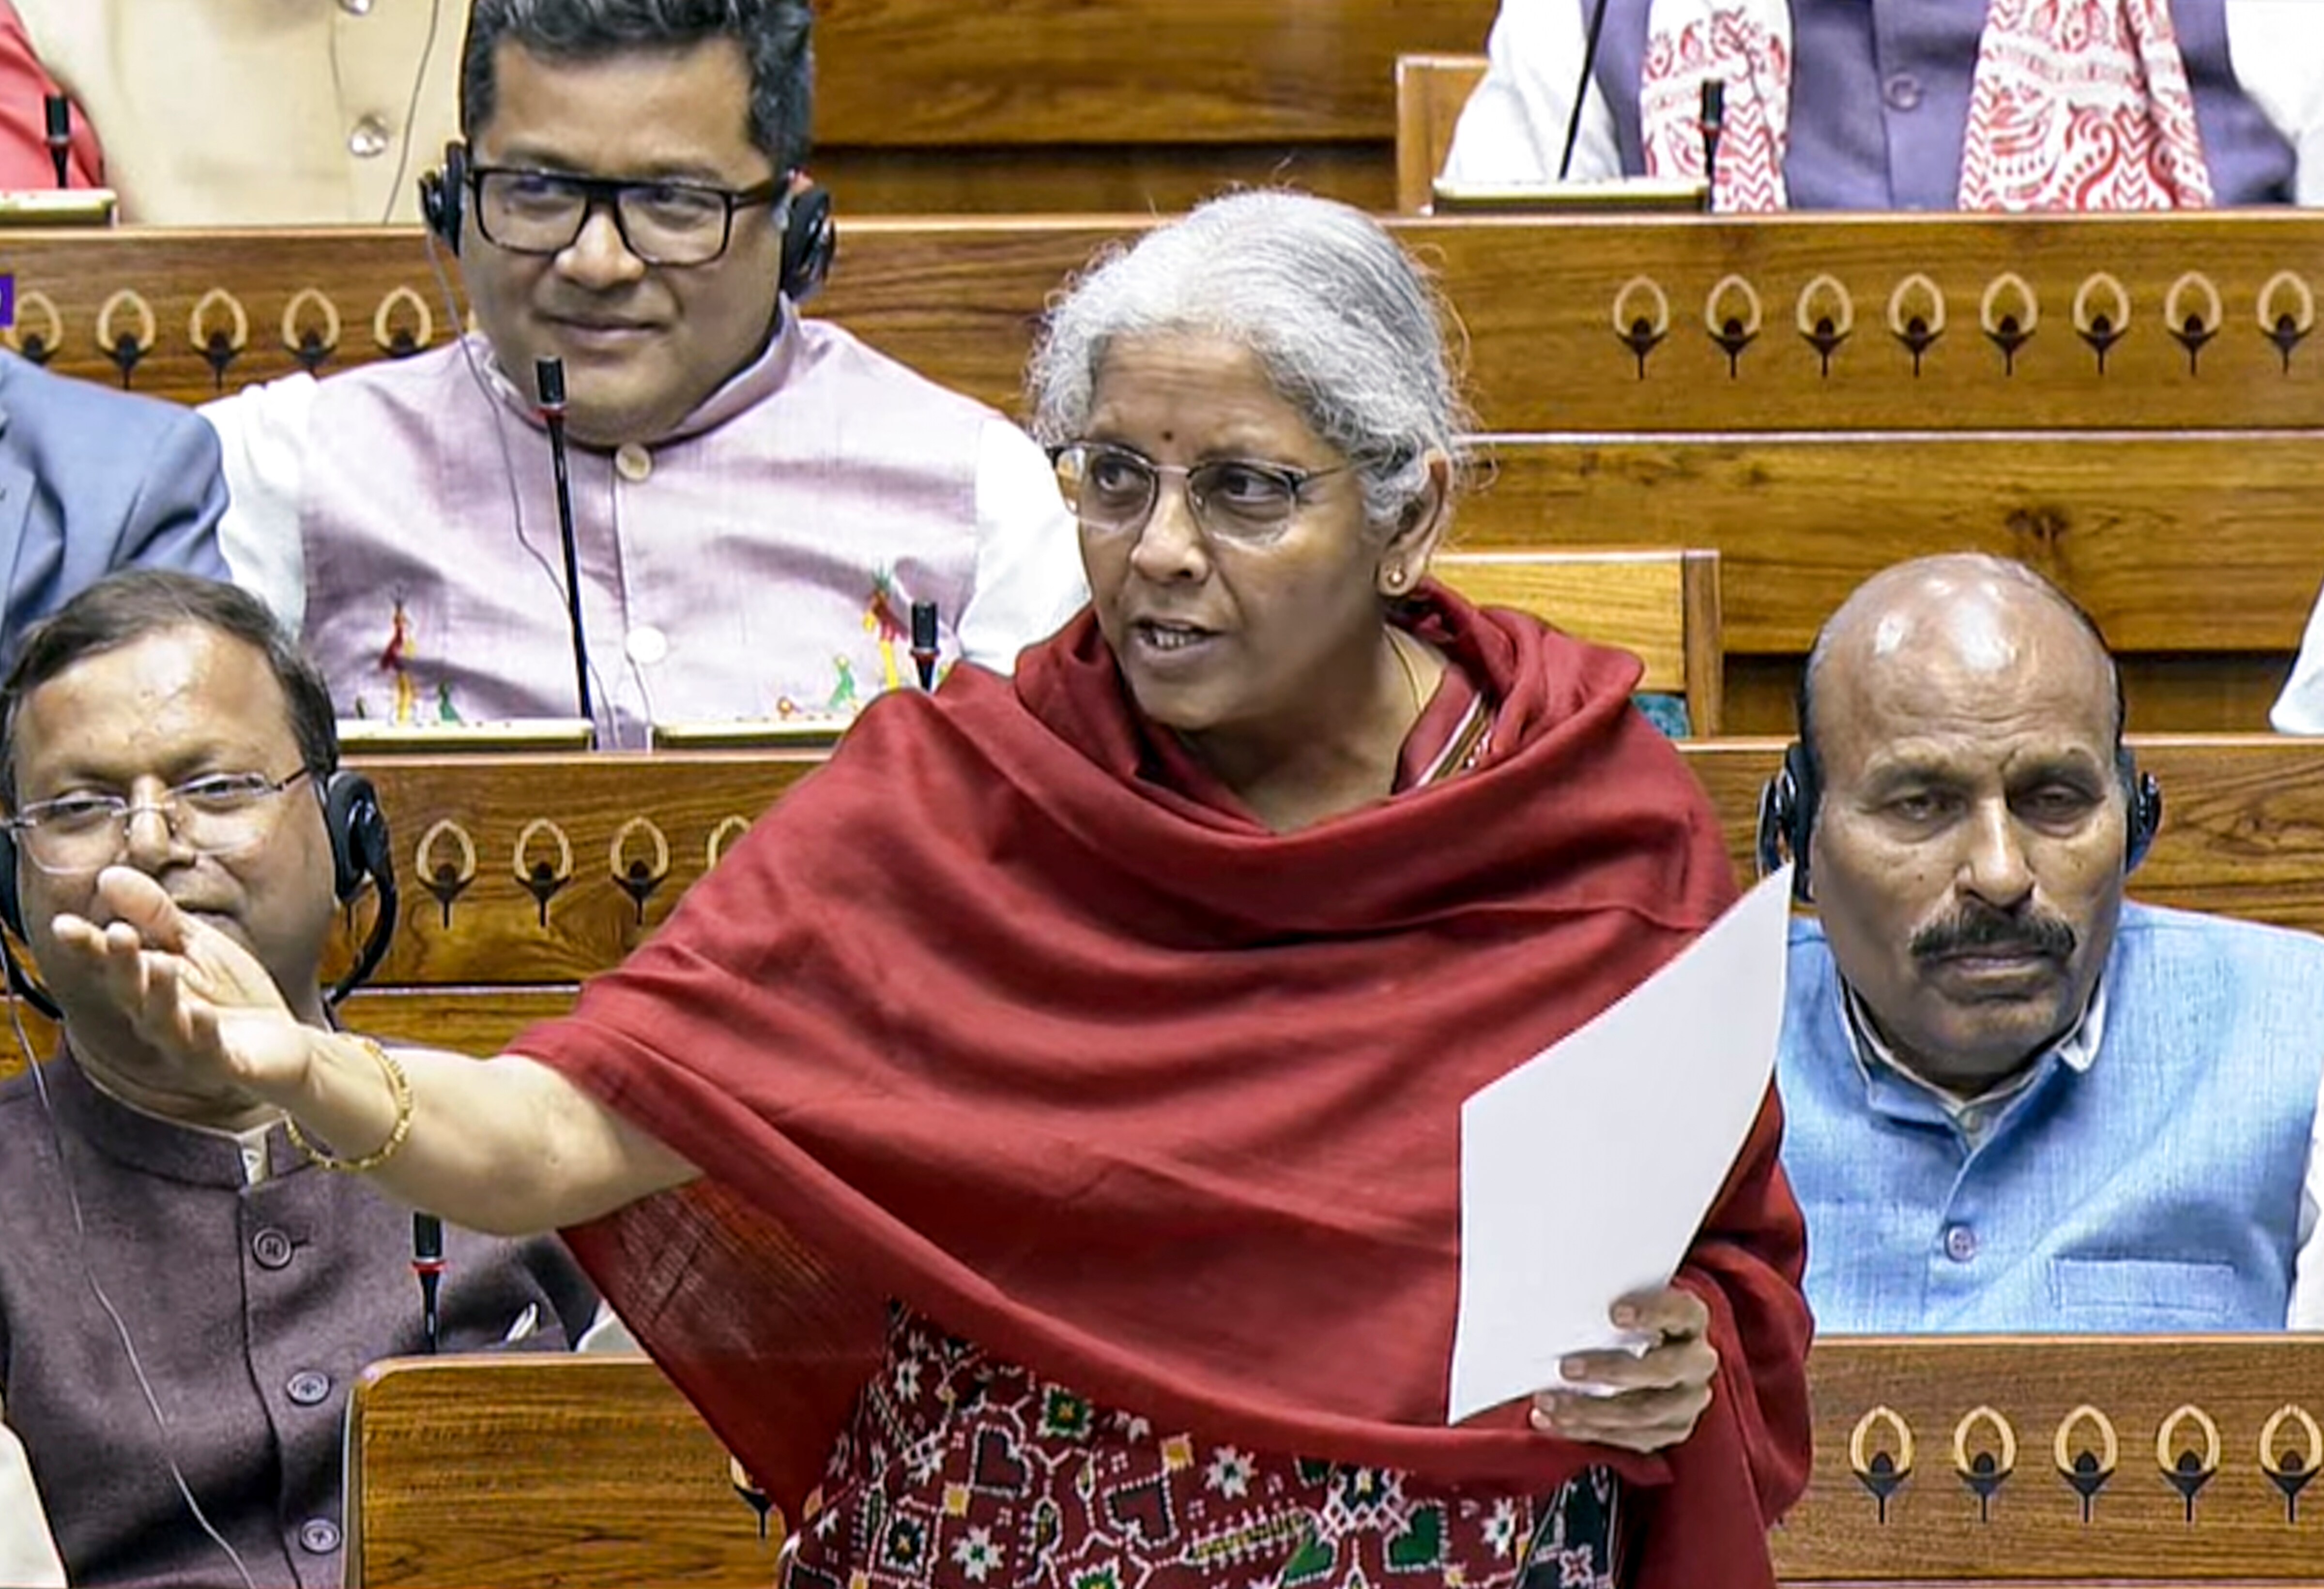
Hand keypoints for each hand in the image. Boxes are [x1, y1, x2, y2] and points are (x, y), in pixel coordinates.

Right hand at [46, 865, 314, 1099]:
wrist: (284, 1045)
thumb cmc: (232, 995)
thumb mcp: (196, 944)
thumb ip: (155, 914)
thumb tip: (109, 875)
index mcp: (147, 986)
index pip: (111, 964)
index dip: (88, 946)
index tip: (64, 924)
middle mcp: (158, 1018)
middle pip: (132, 992)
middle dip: (123, 964)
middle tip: (116, 933)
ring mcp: (188, 1044)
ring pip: (164, 1022)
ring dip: (159, 995)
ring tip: (161, 964)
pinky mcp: (223, 1063)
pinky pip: (209, 1049)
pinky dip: (202, 1032)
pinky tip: (202, 1013)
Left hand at [1529, 1286, 1716, 1453]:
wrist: (1659, 1352)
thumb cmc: (1635, 1323)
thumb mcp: (1630, 1305)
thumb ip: (1609, 1309)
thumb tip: (1560, 1306)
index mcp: (1691, 1320)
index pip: (1680, 1311)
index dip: (1651, 1312)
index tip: (1614, 1313)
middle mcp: (1697, 1362)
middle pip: (1663, 1370)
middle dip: (1611, 1371)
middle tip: (1567, 1368)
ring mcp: (1688, 1401)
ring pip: (1643, 1413)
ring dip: (1589, 1411)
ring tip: (1549, 1404)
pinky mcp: (1672, 1430)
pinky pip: (1630, 1437)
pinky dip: (1587, 1431)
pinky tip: (1555, 1422)